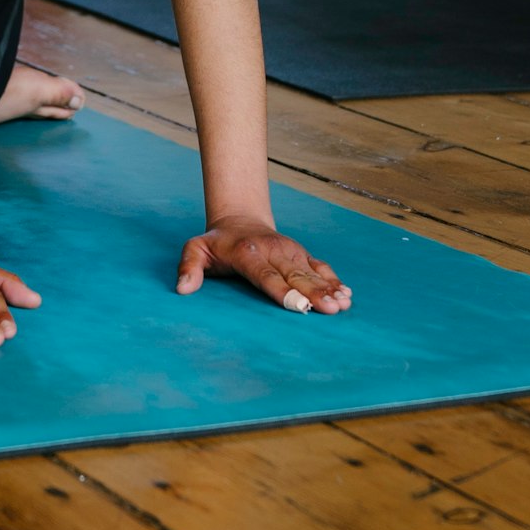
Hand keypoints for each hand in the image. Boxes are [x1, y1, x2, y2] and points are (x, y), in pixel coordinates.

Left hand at [176, 216, 352, 314]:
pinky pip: (319, 267)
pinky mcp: (301, 254)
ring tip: (344, 304)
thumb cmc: (216, 243)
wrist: (239, 219)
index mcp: (247, 253)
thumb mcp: (196, 248)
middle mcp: (273, 250)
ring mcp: (289, 251)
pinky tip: (347, 294)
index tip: (298, 306)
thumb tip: (183, 289)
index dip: (282, 291)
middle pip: (294, 276)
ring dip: (328, 288)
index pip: (266, 275)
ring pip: (310, 272)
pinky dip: (333, 279)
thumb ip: (189, 267)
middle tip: (330, 309)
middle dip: (313, 293)